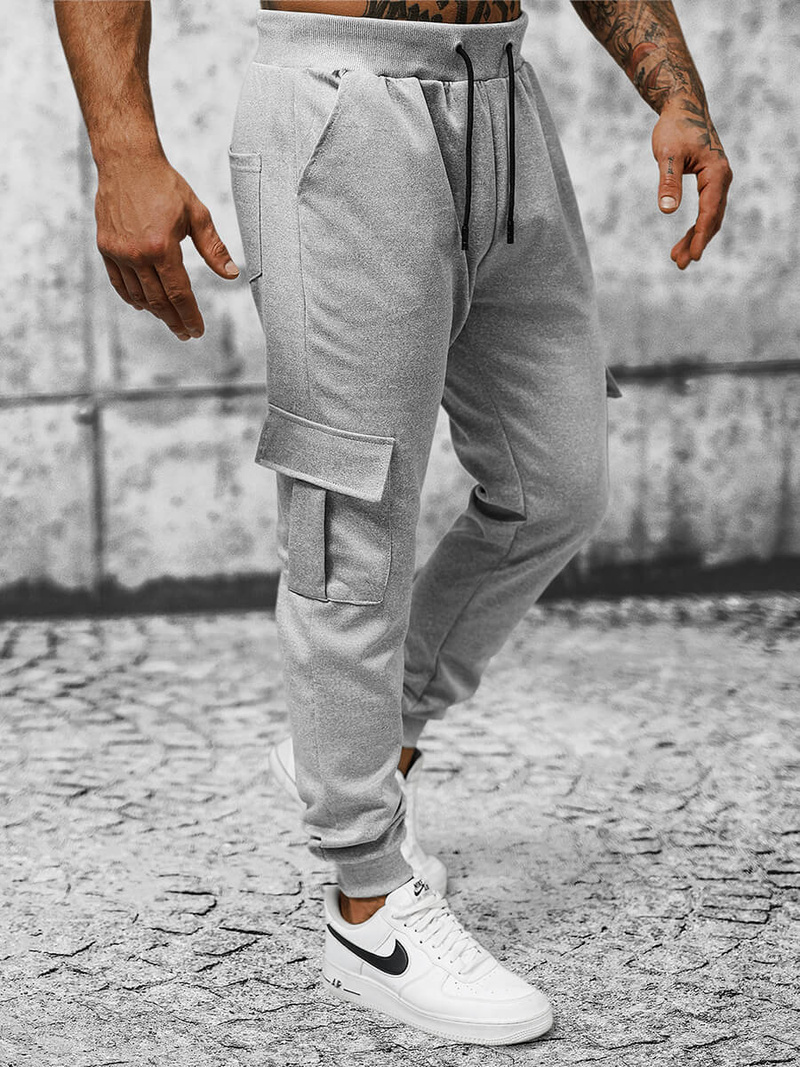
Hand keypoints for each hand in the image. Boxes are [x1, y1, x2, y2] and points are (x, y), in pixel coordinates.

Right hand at [95, 156, 238, 339]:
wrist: (126, 162)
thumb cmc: (166, 185)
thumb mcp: (197, 213)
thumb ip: (214, 247)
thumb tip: (231, 274)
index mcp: (163, 247)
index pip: (180, 294)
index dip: (190, 316)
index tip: (197, 330)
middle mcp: (137, 254)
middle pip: (159, 301)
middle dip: (174, 321)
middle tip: (185, 334)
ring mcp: (118, 252)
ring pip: (138, 295)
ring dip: (156, 312)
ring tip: (170, 319)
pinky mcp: (105, 247)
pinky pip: (119, 283)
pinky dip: (132, 298)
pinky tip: (144, 306)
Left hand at [652, 99, 732, 269]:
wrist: (683, 107)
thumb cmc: (675, 128)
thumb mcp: (667, 154)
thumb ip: (668, 181)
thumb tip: (667, 210)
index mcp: (716, 172)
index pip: (709, 210)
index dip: (700, 234)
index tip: (694, 255)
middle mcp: (722, 177)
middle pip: (712, 218)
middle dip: (697, 241)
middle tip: (680, 264)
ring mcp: (717, 180)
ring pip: (710, 216)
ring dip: (695, 237)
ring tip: (677, 258)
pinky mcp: (709, 182)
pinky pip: (706, 209)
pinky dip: (695, 226)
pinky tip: (684, 239)